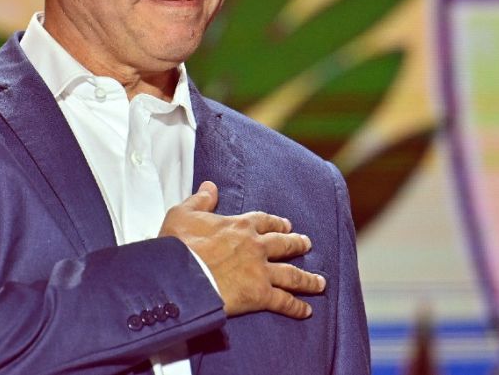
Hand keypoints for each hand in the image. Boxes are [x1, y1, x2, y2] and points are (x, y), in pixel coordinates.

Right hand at [158, 181, 325, 318]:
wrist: (180, 275)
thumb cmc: (178, 245)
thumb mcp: (184, 214)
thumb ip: (200, 200)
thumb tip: (210, 186)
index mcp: (240, 226)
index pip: (264, 221)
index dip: (276, 223)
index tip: (285, 225)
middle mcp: (256, 246)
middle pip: (284, 244)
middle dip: (297, 244)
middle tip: (307, 244)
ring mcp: (260, 271)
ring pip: (291, 274)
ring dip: (307, 279)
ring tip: (320, 283)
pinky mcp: (259, 294)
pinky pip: (284, 301)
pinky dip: (296, 306)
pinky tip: (306, 311)